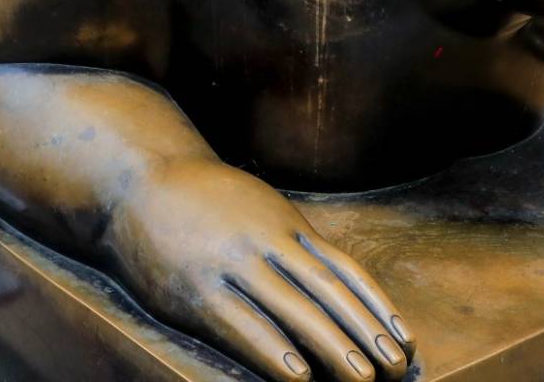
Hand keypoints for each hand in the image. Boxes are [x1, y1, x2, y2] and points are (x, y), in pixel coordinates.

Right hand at [108, 160, 414, 381]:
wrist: (138, 180)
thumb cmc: (206, 203)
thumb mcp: (260, 210)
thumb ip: (296, 244)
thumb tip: (342, 287)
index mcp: (285, 225)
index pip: (344, 271)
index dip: (378, 308)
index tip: (405, 341)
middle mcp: (265, 242)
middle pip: (326, 292)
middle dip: (364, 333)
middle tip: (394, 369)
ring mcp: (230, 264)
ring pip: (291, 309)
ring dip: (331, 347)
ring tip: (361, 379)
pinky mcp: (194, 290)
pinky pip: (241, 324)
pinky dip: (272, 349)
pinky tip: (297, 374)